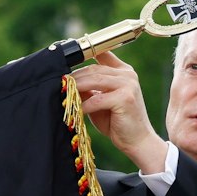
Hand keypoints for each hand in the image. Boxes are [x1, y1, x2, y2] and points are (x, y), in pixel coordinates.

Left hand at [70, 51, 167, 171]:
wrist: (137, 141)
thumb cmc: (117, 122)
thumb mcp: (100, 101)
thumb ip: (89, 90)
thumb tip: (69, 82)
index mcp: (124, 72)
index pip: (103, 54)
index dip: (84, 55)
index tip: (66, 63)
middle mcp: (127, 74)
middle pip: (93, 69)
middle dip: (74, 77)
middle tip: (59, 85)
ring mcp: (128, 84)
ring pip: (94, 80)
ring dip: (76, 88)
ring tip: (63, 94)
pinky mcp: (125, 98)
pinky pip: (97, 99)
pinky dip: (83, 105)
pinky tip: (74, 110)